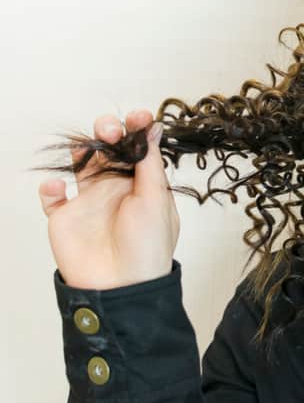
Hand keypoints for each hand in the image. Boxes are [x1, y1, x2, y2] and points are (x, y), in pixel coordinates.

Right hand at [37, 108, 178, 289]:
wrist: (121, 286)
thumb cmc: (147, 247)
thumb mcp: (155, 200)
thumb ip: (150, 164)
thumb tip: (154, 128)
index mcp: (143, 184)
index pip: (139, 148)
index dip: (138, 129)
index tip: (138, 116)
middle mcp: (116, 188)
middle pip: (109, 149)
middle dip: (108, 131)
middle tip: (110, 129)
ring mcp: (89, 201)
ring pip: (81, 164)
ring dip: (82, 149)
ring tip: (86, 147)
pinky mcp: (65, 217)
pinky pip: (52, 196)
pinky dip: (50, 187)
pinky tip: (57, 186)